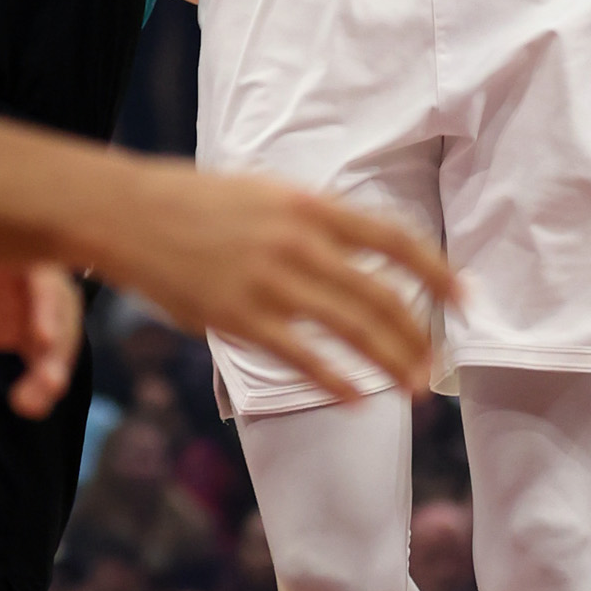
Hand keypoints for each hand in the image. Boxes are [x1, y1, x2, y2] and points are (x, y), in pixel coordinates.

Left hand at [0, 255, 84, 417]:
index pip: (19, 250)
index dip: (35, 286)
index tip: (35, 327)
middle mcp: (3, 261)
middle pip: (52, 285)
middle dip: (57, 320)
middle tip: (46, 360)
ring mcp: (14, 294)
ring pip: (58, 322)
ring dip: (57, 359)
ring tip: (34, 400)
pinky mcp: (14, 325)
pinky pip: (45, 351)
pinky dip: (45, 376)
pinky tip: (27, 404)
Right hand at [92, 165, 456, 401]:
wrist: (125, 211)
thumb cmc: (194, 201)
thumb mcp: (265, 192)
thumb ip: (311, 222)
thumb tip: (352, 254)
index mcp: (310, 206)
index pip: (394, 239)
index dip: (437, 271)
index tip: (466, 298)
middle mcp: (299, 242)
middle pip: (381, 295)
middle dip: (418, 335)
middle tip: (437, 364)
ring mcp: (269, 281)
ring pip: (352, 329)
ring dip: (390, 363)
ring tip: (413, 389)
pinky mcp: (238, 317)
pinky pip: (302, 357)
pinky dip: (336, 381)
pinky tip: (357, 399)